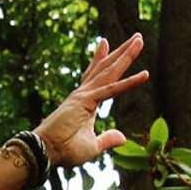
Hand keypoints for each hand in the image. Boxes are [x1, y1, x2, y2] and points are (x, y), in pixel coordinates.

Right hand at [33, 33, 149, 167]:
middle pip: (106, 69)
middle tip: (137, 36)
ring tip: (139, 39)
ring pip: (110, 72)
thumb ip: (107, 140)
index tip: (106, 45)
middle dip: (121, 52)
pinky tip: (145, 75)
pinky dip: (129, 83)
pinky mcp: (86, 102)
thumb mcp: (92, 147)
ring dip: (126, 55)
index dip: (104, 63)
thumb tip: (123, 138)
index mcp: (85, 104)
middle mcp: (84, 95)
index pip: (99, 80)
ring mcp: (84, 96)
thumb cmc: (63, 152)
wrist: (45, 153)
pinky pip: (112, 90)